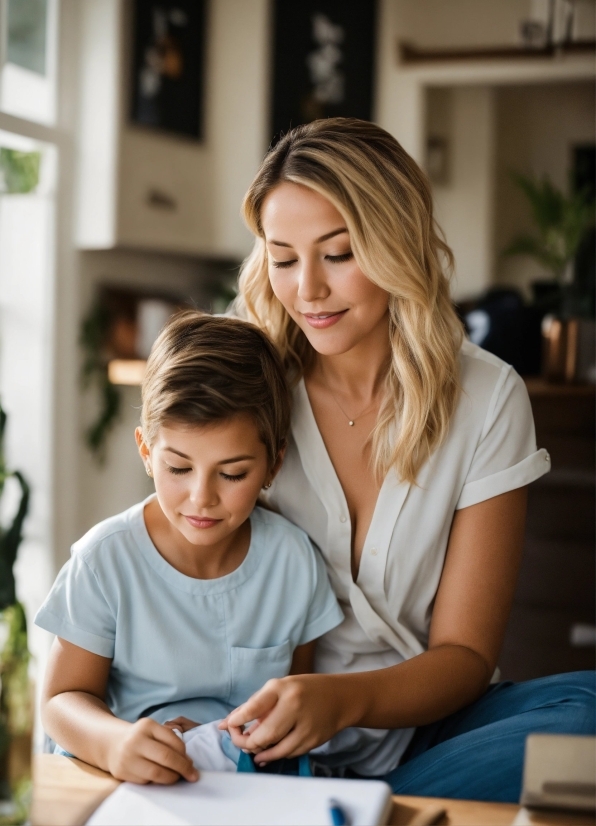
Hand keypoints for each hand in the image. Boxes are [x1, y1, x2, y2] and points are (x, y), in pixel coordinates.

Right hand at [106, 718, 198, 783]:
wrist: (112, 744)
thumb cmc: (141, 738)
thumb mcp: (154, 731)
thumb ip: (171, 741)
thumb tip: (188, 762)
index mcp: (147, 725)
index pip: (173, 741)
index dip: (185, 755)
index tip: (192, 764)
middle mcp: (136, 740)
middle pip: (166, 757)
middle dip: (183, 768)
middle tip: (192, 776)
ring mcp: (127, 757)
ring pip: (156, 773)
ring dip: (171, 778)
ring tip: (176, 777)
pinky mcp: (122, 772)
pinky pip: (146, 781)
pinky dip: (156, 781)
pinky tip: (160, 778)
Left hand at [219, 674, 349, 764]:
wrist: (339, 697)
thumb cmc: (302, 690)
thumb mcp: (278, 689)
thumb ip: (253, 706)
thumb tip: (226, 725)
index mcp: (281, 688)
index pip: (253, 707)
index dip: (237, 721)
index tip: (230, 726)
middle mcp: (293, 705)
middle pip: (264, 735)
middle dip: (247, 743)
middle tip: (241, 742)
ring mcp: (305, 725)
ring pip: (276, 749)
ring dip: (260, 753)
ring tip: (253, 749)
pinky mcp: (313, 740)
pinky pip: (288, 754)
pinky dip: (275, 755)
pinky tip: (268, 753)